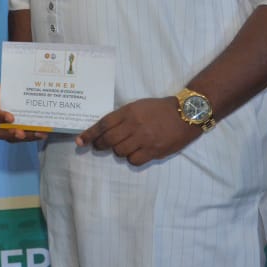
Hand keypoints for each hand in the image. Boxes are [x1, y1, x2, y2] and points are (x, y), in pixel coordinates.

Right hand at [0, 83, 46, 142]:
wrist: (19, 86)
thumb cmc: (15, 82)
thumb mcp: (13, 79)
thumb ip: (19, 82)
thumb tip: (31, 82)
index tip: (11, 118)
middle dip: (9, 133)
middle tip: (22, 134)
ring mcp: (3, 125)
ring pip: (9, 137)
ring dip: (25, 137)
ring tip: (39, 134)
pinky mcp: (13, 130)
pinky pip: (20, 137)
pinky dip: (32, 136)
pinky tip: (42, 133)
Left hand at [76, 97, 200, 165]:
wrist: (186, 114)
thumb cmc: (159, 109)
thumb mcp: (137, 106)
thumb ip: (121, 117)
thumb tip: (104, 130)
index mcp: (128, 112)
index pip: (103, 124)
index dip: (89, 134)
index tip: (80, 142)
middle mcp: (134, 125)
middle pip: (108, 140)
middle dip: (99, 145)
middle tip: (98, 147)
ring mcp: (144, 139)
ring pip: (120, 152)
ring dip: (117, 151)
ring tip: (123, 147)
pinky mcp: (154, 151)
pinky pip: (134, 160)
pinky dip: (131, 158)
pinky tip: (135, 153)